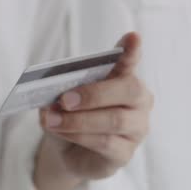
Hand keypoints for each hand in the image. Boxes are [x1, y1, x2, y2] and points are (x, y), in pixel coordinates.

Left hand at [35, 32, 152, 189]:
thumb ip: (60, 93)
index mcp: (123, 78)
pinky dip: (79, 136)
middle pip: (128, 90)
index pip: (131, 60)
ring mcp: (136, 127)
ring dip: (78, 120)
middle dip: (94, 93)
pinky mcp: (126, 153)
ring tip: (52, 120)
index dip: (132, 50)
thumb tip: (53, 100)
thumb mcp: (59, 100)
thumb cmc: (69, 116)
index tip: (132, 37)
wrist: (67, 151)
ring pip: (114, 120)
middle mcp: (138, 100)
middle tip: (64, 99)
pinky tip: (62, 133)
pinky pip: (106, 143)